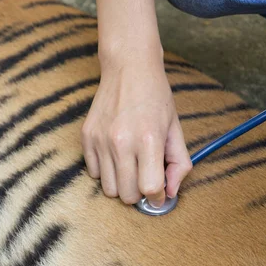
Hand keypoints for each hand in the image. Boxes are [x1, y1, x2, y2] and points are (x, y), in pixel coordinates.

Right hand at [81, 60, 191, 206]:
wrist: (128, 68)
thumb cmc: (155, 97)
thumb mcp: (175, 128)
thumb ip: (178, 163)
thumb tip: (171, 193)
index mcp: (148, 140)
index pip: (150, 189)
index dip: (158, 197)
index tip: (160, 194)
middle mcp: (121, 142)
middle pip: (127, 195)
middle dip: (139, 193)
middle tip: (144, 178)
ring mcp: (100, 141)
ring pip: (108, 190)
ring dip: (121, 185)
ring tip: (129, 167)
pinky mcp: (86, 137)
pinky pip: (94, 174)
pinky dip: (106, 171)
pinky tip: (115, 156)